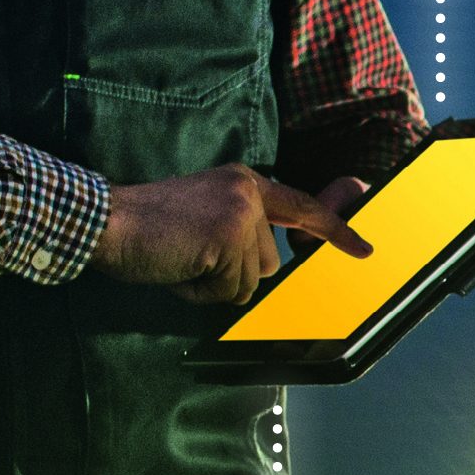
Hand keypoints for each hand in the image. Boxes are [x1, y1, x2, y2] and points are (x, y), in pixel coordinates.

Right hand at [94, 166, 374, 309]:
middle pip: (268, 264)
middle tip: (191, 255)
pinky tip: (178, 268)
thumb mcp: (204, 215)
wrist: (108, 220)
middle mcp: (247, 192)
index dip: (335, 230)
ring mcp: (239, 214)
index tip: (365, 249)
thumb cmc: (147, 227)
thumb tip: (273, 263)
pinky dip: (199, 293)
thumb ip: (240, 230)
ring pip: (249, 283)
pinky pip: (228, 292)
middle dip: (232, 275)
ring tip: (182, 260)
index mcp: (244, 182)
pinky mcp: (226, 239)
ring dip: (214, 285)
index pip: (300, 207)